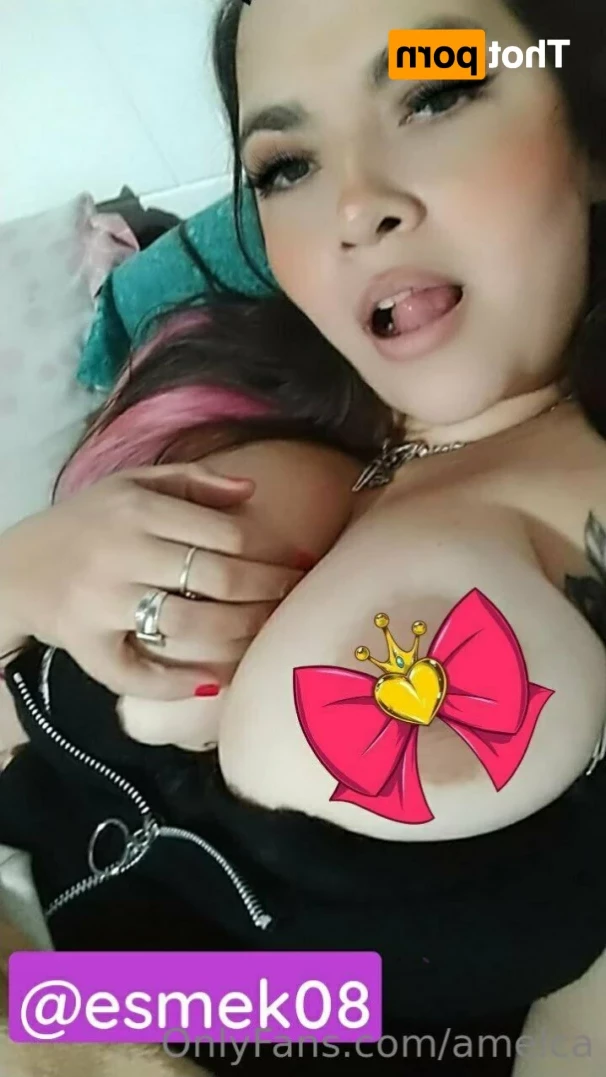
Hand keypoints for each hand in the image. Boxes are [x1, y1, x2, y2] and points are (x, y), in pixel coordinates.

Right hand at [0, 462, 303, 699]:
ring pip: (190, 625)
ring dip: (239, 634)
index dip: (268, 553)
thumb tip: (252, 491)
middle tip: (294, 600)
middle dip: (267, 592)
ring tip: (267, 634)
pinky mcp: (86, 644)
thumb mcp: (132, 484)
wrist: (14, 566)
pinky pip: (138, 672)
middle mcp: (122, 553)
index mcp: (137, 508)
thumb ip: (192, 482)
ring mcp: (103, 602)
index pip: (223, 534)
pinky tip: (214, 681)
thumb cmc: (87, 521)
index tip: (296, 565)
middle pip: (216, 578)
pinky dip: (179, 683)